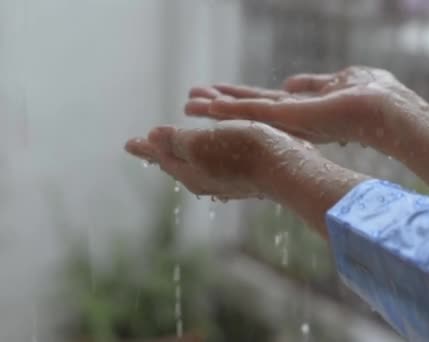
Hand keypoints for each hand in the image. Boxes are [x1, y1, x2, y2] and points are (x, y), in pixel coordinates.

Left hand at [124, 120, 318, 200]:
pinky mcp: (244, 175)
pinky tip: (211, 156)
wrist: (286, 169)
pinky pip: (214, 164)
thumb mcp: (203, 143)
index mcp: (189, 172)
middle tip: (146, 146)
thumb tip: (153, 137)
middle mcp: (204, 180)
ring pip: (195, 164)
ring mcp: (225, 180)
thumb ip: (176, 141)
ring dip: (183, 152)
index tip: (129, 144)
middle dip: (162, 152)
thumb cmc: (244, 153)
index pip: (160, 157)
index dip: (146, 147)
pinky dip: (205, 154)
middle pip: (176, 164)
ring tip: (175, 148)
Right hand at [185, 66, 418, 144]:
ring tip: (190, 104)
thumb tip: (289, 82)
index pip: (265, 104)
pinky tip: (209, 106)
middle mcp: (294, 119)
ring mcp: (293, 120)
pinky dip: (231, 110)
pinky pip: (256, 113)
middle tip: (191, 101)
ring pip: (247, 114)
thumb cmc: (374, 96)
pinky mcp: (294, 117)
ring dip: (218, 109)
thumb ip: (311, 84)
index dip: (240, 99)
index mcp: (303, 110)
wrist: (389, 111)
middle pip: (250, 111)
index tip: (216, 94)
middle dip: (221, 106)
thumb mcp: (337, 82)